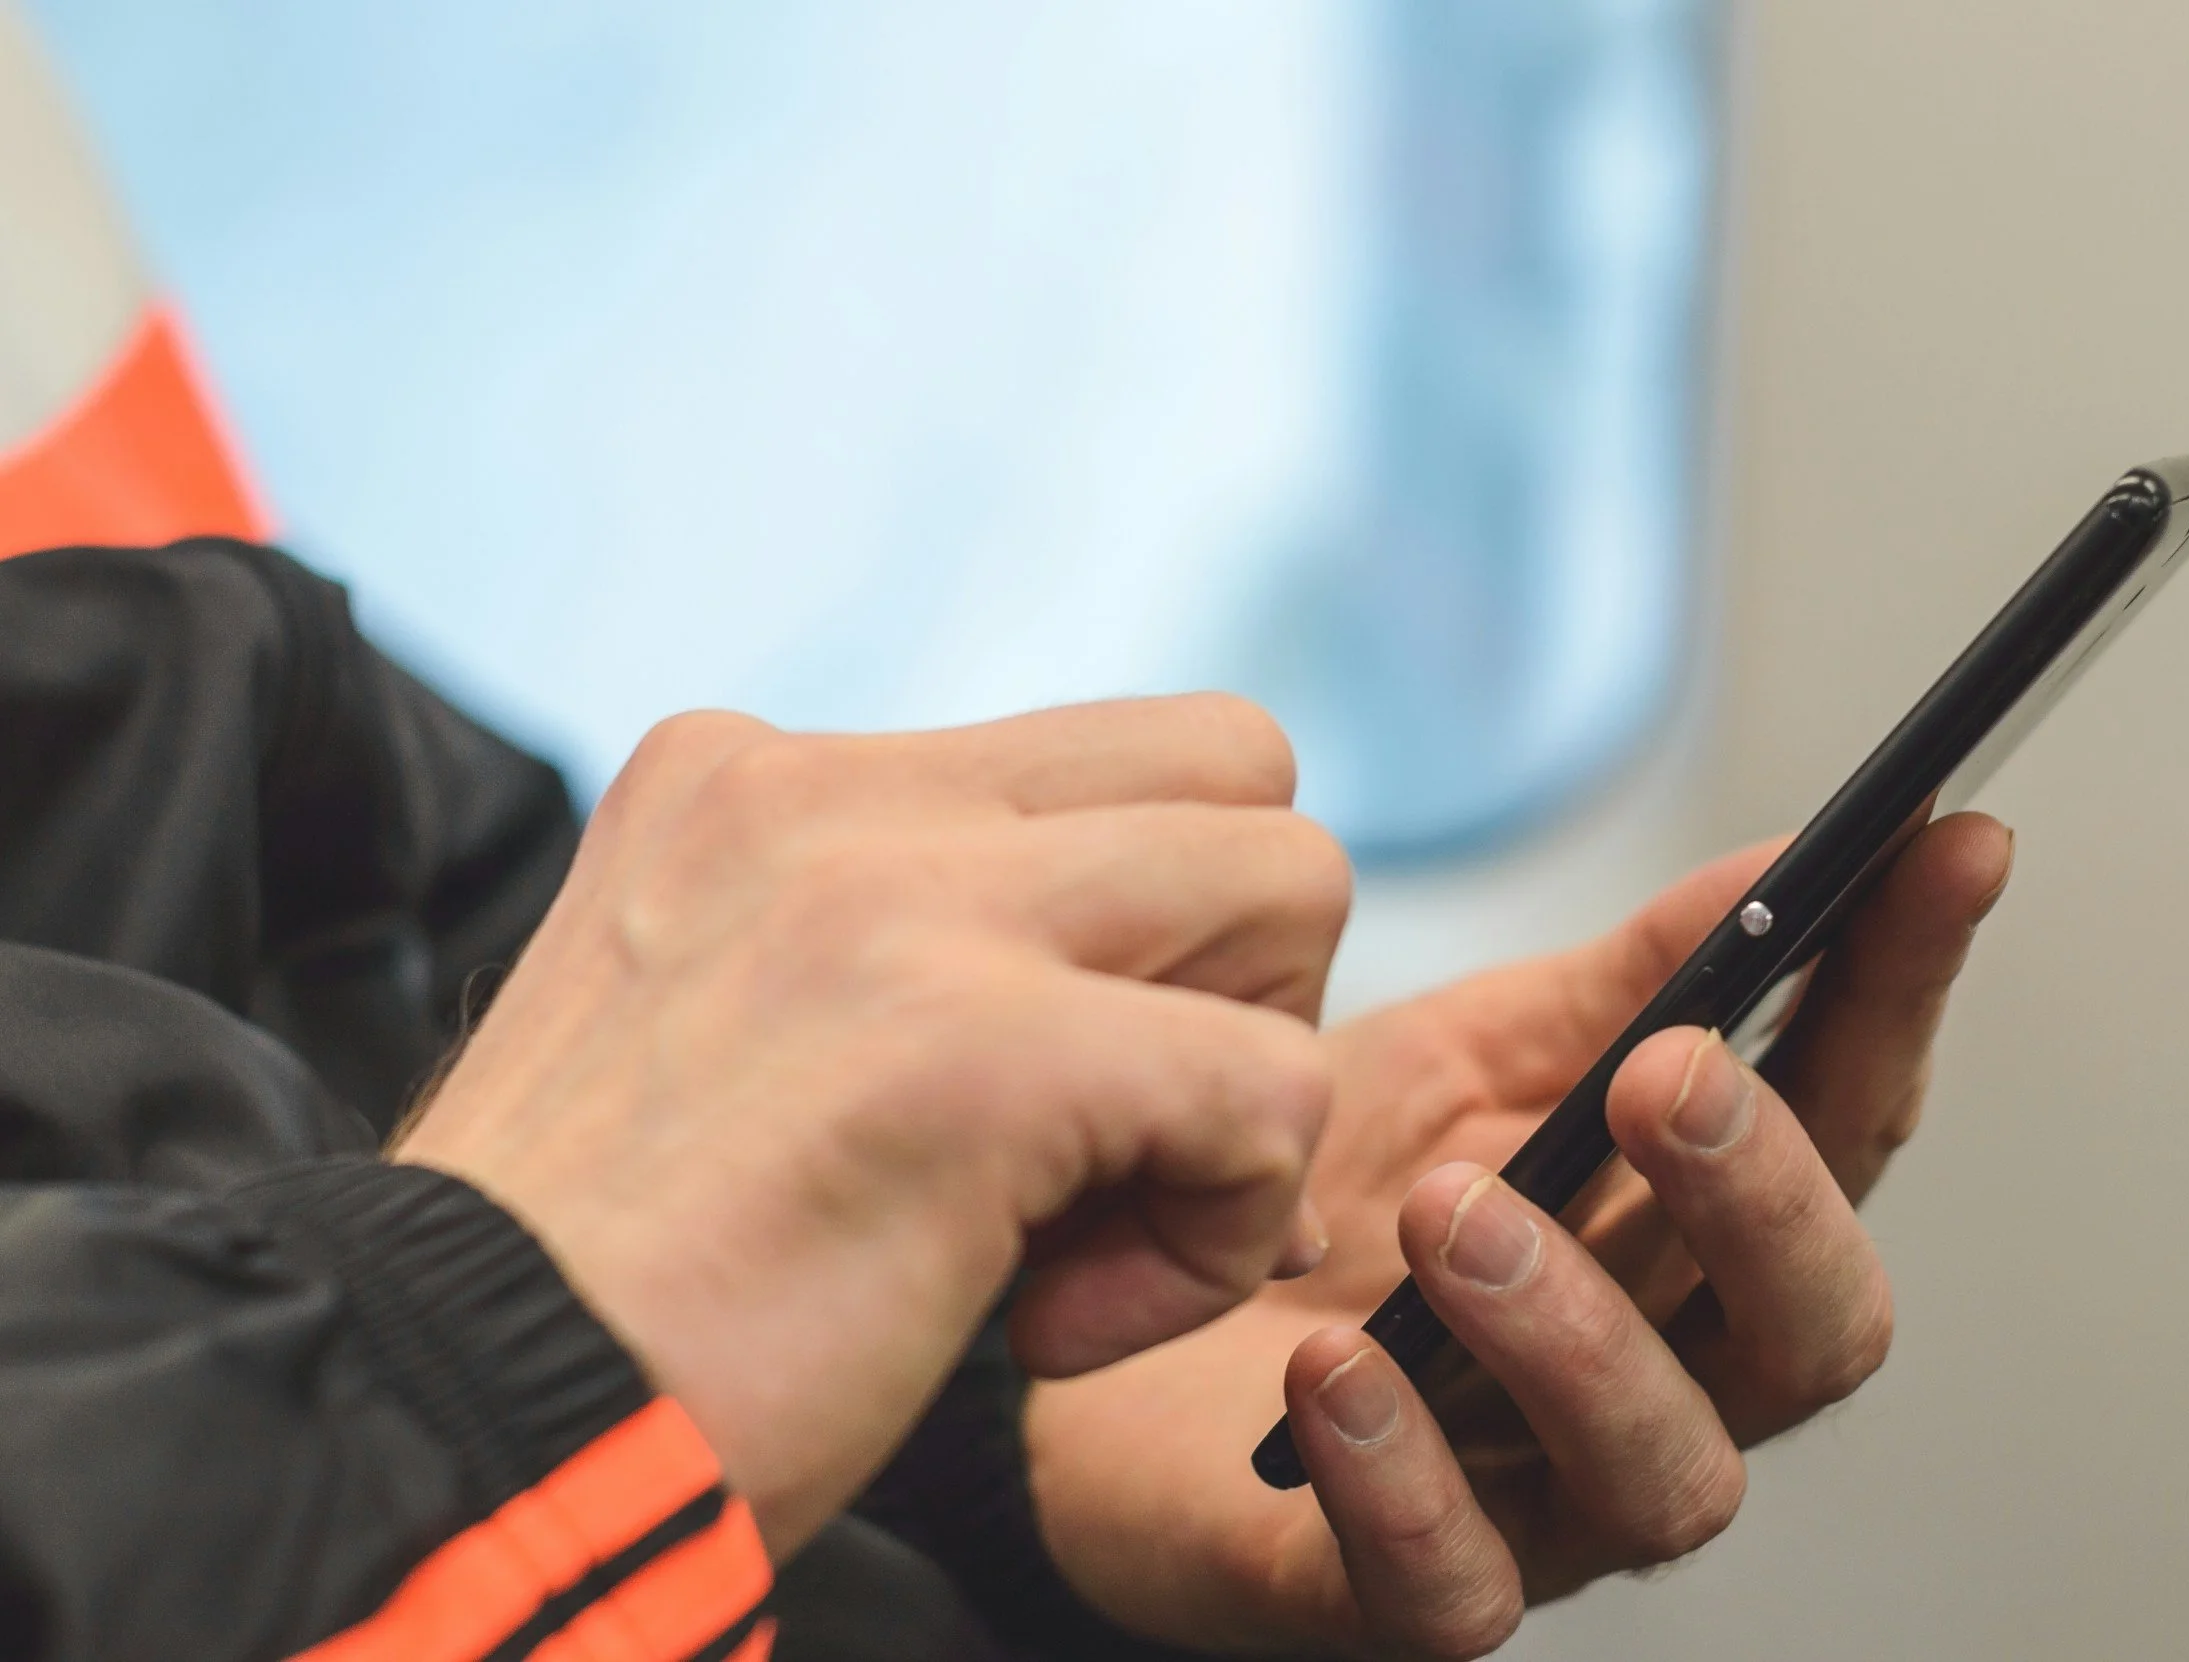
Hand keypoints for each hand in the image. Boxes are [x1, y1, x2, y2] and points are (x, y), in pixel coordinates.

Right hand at [395, 695, 1351, 1556]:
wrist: (439, 1431)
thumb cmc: (612, 1292)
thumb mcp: (729, 1038)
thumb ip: (912, 960)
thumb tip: (1188, 1021)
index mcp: (766, 778)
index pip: (1109, 759)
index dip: (1145, 939)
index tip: (1039, 1106)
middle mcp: (833, 793)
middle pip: (1236, 770)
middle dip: (1237, 975)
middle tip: (1109, 1142)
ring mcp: (900, 899)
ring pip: (1295, 881)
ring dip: (1244, 1088)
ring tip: (1080, 1234)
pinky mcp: (975, 1045)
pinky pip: (1274, 1091)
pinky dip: (1213, 1239)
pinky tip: (1048, 1327)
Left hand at [1026, 813, 2013, 1656]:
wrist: (1117, 1313)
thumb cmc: (1324, 1200)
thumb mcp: (1472, 1059)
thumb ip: (1626, 979)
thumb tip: (1782, 855)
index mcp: (1690, 1234)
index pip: (1844, 1121)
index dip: (1901, 992)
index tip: (1944, 849)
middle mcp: (1657, 1377)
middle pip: (1813, 1331)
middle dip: (1766, 1197)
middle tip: (1669, 1077)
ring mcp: (1538, 1502)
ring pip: (1664, 1473)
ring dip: (1577, 1333)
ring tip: (1451, 1211)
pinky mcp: (1390, 1595)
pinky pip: (1449, 1588)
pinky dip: (1404, 1482)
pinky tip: (1333, 1374)